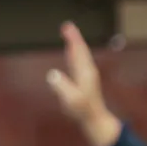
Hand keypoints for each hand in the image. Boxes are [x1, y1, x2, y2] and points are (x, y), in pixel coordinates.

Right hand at [47, 22, 122, 145]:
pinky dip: (73, 54)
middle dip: (74, 38)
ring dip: (74, 45)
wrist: (94, 119)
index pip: (78, 51)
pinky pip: (78, 62)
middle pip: (80, 50)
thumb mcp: (70, 99)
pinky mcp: (84, 81)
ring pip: (80, 55)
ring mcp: (86, 75)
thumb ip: (61, 86)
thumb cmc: (82, 111)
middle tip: (66, 26)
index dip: (73, 39)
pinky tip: (70, 53)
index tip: (67, 27)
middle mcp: (87, 70)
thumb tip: (51, 74)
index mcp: (85, 72)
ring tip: (69, 35)